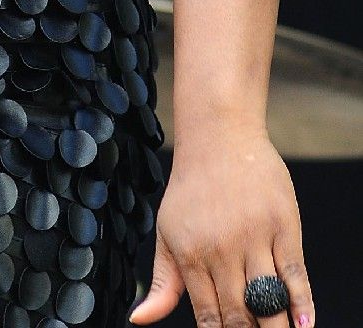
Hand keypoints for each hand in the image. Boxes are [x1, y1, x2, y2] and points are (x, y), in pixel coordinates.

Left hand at [131, 130, 312, 326]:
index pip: (209, 318)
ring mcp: (254, 237)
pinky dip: (302, 304)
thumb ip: (162, 281)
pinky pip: (295, 273)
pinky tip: (304, 324)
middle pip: (241, 315)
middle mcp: (221, 249)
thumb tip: (139, 320)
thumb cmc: (191, 188)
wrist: (218, 135)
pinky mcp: (283, 224)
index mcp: (191, 254)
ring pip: (269, 300)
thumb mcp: (167, 231)